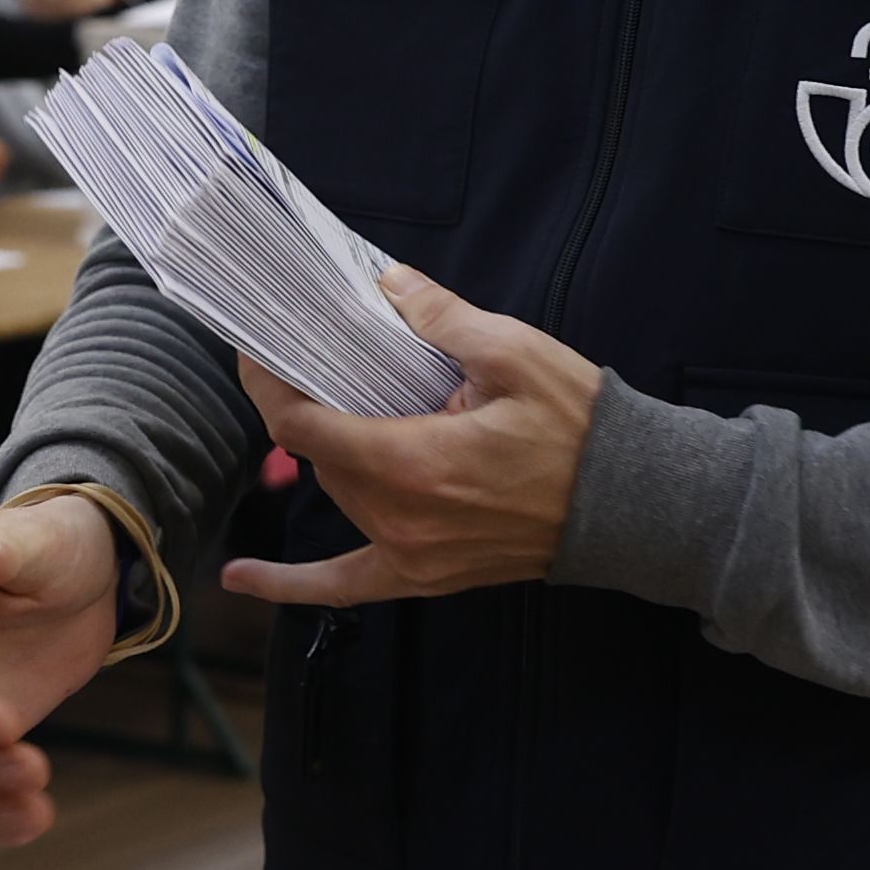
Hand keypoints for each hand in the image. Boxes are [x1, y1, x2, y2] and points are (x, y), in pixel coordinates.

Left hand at [221, 271, 603, 608]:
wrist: (630, 504)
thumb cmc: (578, 427)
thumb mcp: (514, 353)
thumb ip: (441, 318)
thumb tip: (386, 283)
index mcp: (412, 462)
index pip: (302, 424)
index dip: (268, 383)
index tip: (256, 345)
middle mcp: (398, 517)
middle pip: (316, 457)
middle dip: (305, 406)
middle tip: (307, 358)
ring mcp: (410, 552)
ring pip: (335, 497)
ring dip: (328, 457)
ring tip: (324, 406)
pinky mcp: (425, 575)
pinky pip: (343, 586)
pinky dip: (290, 585)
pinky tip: (239, 577)